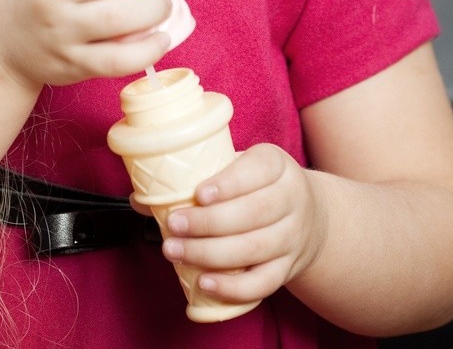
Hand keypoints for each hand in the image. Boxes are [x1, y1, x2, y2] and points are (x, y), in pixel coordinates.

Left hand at [157, 144, 326, 306]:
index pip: (258, 171)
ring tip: (175, 252)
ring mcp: (292, 236)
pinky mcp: (288, 268)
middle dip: (208, 223)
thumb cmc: (258, 188)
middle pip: (254, 213)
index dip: (229, 184)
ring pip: (254, 248)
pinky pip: (263, 283)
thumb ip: (195, 178)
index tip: (199, 194)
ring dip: (210, 254)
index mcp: (276, 165)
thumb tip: (142, 199)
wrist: (310, 217)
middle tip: (173, 226)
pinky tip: (204, 283)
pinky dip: (233, 287)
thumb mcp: (237, 169)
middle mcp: (291, 199)